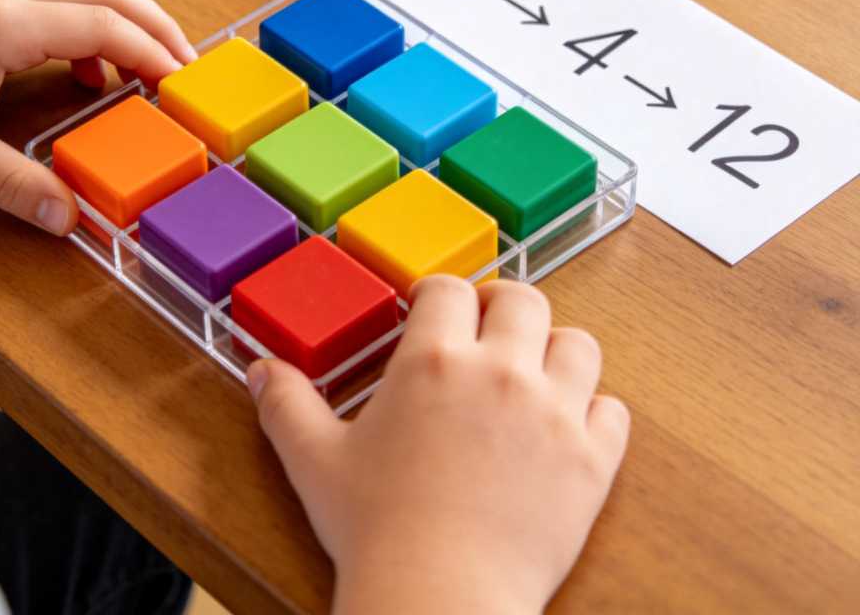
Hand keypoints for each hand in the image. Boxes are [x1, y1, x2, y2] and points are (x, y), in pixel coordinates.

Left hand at [0, 0, 195, 234]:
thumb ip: (10, 184)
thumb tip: (65, 216)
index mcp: (5, 24)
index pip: (103, 26)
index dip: (150, 52)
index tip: (179, 81)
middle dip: (155, 24)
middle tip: (186, 63)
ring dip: (128, 19)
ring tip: (154, 61)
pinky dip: (92, 26)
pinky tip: (89, 71)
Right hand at [247, 276, 628, 614]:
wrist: (439, 604)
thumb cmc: (377, 533)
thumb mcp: (315, 462)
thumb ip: (287, 405)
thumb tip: (259, 371)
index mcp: (433, 362)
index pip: (449, 288)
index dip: (438, 295)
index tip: (431, 312)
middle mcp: (500, 373)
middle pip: (523, 298)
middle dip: (502, 307)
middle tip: (486, 332)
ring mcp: (554, 415)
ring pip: (579, 344)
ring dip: (556, 350)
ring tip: (532, 373)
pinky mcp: (592, 462)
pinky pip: (613, 411)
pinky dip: (595, 412)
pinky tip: (566, 428)